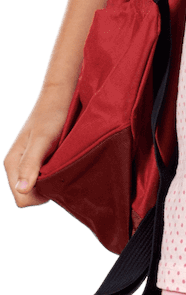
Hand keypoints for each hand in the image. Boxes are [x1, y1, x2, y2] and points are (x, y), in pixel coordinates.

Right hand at [3, 92, 70, 208]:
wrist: (59, 95)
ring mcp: (26, 162)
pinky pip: (42, 177)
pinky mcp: (36, 158)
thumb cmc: (51, 115)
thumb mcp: (42, 139)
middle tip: (62, 170)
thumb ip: (31, 164)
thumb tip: (22, 189)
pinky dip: (54, 174)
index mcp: (12, 163)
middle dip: (45, 190)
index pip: (21, 198)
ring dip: (51, 181)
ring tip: (63, 163)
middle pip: (28, 195)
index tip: (57, 179)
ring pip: (36, 187)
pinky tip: (63, 160)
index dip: (40, 195)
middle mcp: (17, 165)